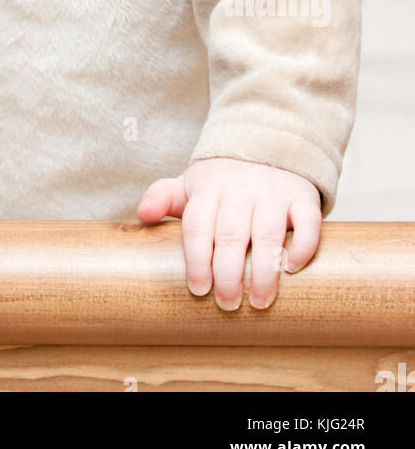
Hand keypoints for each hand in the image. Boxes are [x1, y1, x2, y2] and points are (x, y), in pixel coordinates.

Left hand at [136, 157, 321, 310]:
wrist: (266, 144)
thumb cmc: (223, 181)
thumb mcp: (191, 184)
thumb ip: (163, 197)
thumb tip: (142, 215)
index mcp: (209, 188)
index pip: (198, 224)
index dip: (197, 258)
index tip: (199, 289)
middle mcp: (240, 189)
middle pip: (230, 233)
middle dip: (228, 272)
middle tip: (227, 303)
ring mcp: (273, 191)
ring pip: (267, 231)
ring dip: (264, 269)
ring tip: (259, 301)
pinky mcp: (301, 196)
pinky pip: (307, 220)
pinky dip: (303, 244)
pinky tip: (292, 267)